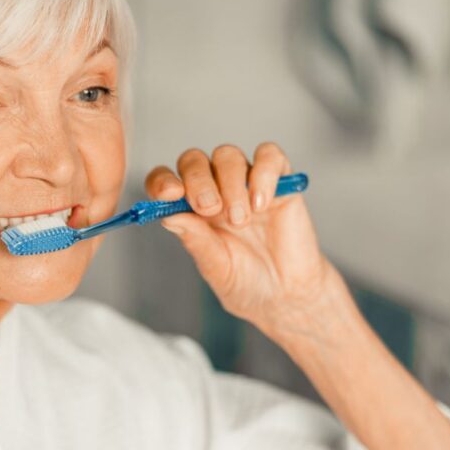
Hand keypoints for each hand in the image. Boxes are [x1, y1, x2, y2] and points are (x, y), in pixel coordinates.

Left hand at [145, 142, 339, 344]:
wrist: (287, 294)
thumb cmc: (247, 282)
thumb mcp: (216, 266)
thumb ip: (196, 239)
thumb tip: (169, 216)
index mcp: (191, 210)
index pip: (166, 182)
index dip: (162, 181)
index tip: (169, 194)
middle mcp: (215, 190)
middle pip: (195, 161)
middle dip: (199, 181)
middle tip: (211, 209)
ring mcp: (246, 183)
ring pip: (228, 156)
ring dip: (231, 185)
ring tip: (241, 220)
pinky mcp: (279, 181)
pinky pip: (269, 156)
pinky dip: (264, 174)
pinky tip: (263, 204)